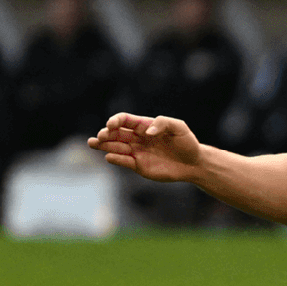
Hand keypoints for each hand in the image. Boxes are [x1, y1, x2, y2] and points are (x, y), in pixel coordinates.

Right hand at [88, 112, 203, 181]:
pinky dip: (116, 159)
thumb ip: (163, 123)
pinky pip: (124, 161)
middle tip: (100, 136)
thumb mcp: (179, 127)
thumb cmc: (186, 142)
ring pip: (115, 147)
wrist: (193, 163)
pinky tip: (109, 156)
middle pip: (115, 134)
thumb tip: (147, 131)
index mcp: (144, 126)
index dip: (116, 120)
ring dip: (103, 145)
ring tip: (93, 143)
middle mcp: (137, 138)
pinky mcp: (138, 165)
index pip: (125, 120)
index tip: (111, 124)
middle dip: (105, 134)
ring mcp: (136, 152)